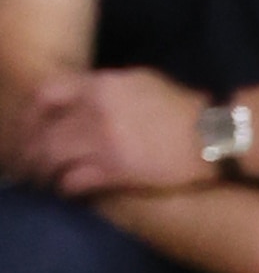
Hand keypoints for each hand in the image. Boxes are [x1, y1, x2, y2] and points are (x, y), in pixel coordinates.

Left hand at [19, 65, 205, 194]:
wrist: (211, 134)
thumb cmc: (181, 106)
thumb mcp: (139, 80)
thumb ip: (106, 86)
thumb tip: (85, 95)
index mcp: (99, 85)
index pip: (46, 94)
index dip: (33, 113)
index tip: (32, 126)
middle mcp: (94, 111)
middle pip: (45, 131)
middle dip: (34, 149)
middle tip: (33, 162)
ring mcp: (103, 142)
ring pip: (54, 157)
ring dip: (45, 171)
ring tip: (45, 180)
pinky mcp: (116, 172)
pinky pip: (75, 180)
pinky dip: (66, 187)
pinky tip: (67, 191)